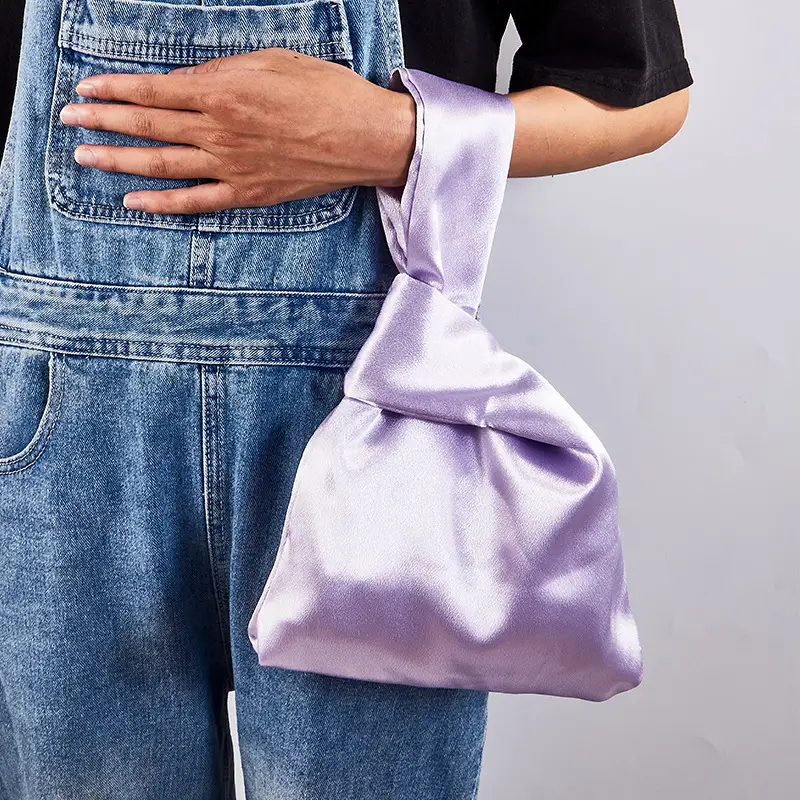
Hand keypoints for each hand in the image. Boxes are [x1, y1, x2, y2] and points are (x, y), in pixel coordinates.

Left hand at [58, 48, 416, 214]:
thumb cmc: (325, 91)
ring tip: (86, 158)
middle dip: (103, 120)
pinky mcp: (248, 193)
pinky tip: (134, 202)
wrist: (364, 136)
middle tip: (70, 119)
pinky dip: (162, 203)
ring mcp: (231, 166)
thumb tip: (188, 82)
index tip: (86, 88)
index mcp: (223, 91)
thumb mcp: (271, 61)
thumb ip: (222, 71)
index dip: (115, 88)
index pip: (153, 90)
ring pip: (163, 164)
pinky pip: (196, 202)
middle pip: (148, 125)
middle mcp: (219, 131)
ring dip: (119, 160)